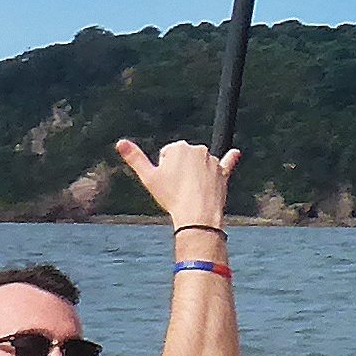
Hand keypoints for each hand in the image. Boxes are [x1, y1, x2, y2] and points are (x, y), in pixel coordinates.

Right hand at [115, 138, 234, 228]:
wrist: (197, 213)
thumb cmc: (171, 196)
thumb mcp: (148, 177)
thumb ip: (134, 158)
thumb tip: (120, 142)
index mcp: (178, 147)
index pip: (167, 155)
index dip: (164, 170)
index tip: (166, 183)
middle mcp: (197, 149)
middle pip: (184, 159)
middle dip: (179, 171)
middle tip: (178, 188)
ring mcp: (212, 160)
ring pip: (199, 165)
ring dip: (195, 175)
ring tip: (192, 191)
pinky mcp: (223, 171)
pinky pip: (227, 163)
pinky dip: (230, 159)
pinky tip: (235, 154)